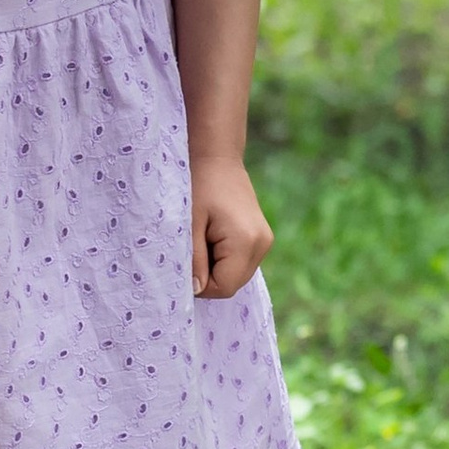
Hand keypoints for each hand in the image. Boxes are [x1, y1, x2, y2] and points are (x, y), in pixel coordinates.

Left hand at [190, 153, 272, 298]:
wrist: (218, 158)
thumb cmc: (199, 185)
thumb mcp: (190, 224)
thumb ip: (194, 260)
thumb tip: (196, 290)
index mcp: (246, 241)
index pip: (224, 287)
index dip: (201, 285)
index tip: (183, 265)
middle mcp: (262, 244)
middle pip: (233, 284)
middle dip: (208, 276)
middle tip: (191, 249)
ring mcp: (265, 241)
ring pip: (237, 275)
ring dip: (215, 267)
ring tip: (202, 238)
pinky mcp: (262, 238)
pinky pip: (240, 263)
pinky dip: (224, 259)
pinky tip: (211, 237)